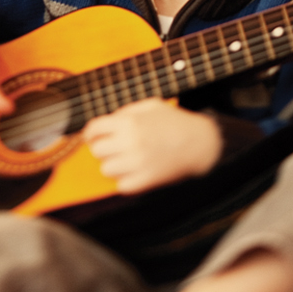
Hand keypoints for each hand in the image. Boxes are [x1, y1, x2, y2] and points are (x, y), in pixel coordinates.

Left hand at [83, 99, 221, 193]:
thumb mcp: (151, 105)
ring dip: (113, 165)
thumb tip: (103, 123)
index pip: (93, 129)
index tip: (94, 137)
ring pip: (106, 170)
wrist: (201, 143)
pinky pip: (121, 186)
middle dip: (103, 149)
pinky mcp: (147, 180)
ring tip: (125, 161)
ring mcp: (139, 162)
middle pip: (97, 151)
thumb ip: (125, 112)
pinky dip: (125, 180)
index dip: (91, 133)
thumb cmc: (175, 122)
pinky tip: (134, 172)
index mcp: (130, 122)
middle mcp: (131, 142)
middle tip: (114, 148)